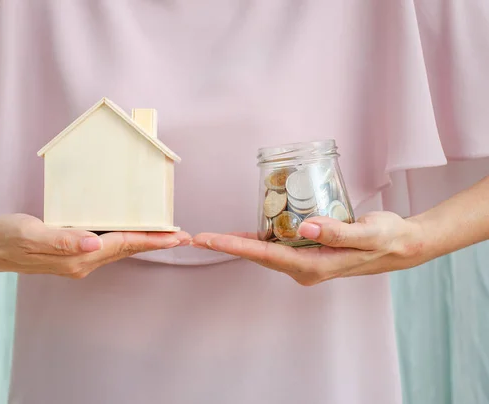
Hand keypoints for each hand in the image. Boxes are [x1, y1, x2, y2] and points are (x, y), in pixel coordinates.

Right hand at [0, 213, 190, 278]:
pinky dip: (127, 239)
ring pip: (120, 249)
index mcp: (77, 257)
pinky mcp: (74, 254)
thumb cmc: (8, 237)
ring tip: (167, 235)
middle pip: (128, 249)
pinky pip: (108, 247)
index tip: (176, 236)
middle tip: (184, 237)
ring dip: (144, 242)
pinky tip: (132, 233)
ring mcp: (79, 260)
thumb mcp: (30, 234)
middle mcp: (83, 262)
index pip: (123, 245)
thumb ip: (62, 239)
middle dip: (157, 243)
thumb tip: (93, 243)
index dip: (151, 240)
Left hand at [191, 212, 427, 285]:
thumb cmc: (386, 237)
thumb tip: (306, 228)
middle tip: (196, 238)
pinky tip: (245, 232)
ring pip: (265, 251)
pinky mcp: (308, 252)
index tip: (208, 240)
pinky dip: (258, 239)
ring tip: (210, 237)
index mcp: (313, 266)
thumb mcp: (367, 233)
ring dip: (238, 244)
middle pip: (258, 255)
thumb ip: (338, 232)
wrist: (401, 244)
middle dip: (227, 246)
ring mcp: (305, 262)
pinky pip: (277, 245)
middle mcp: (304, 268)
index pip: (265, 256)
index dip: (234, 246)